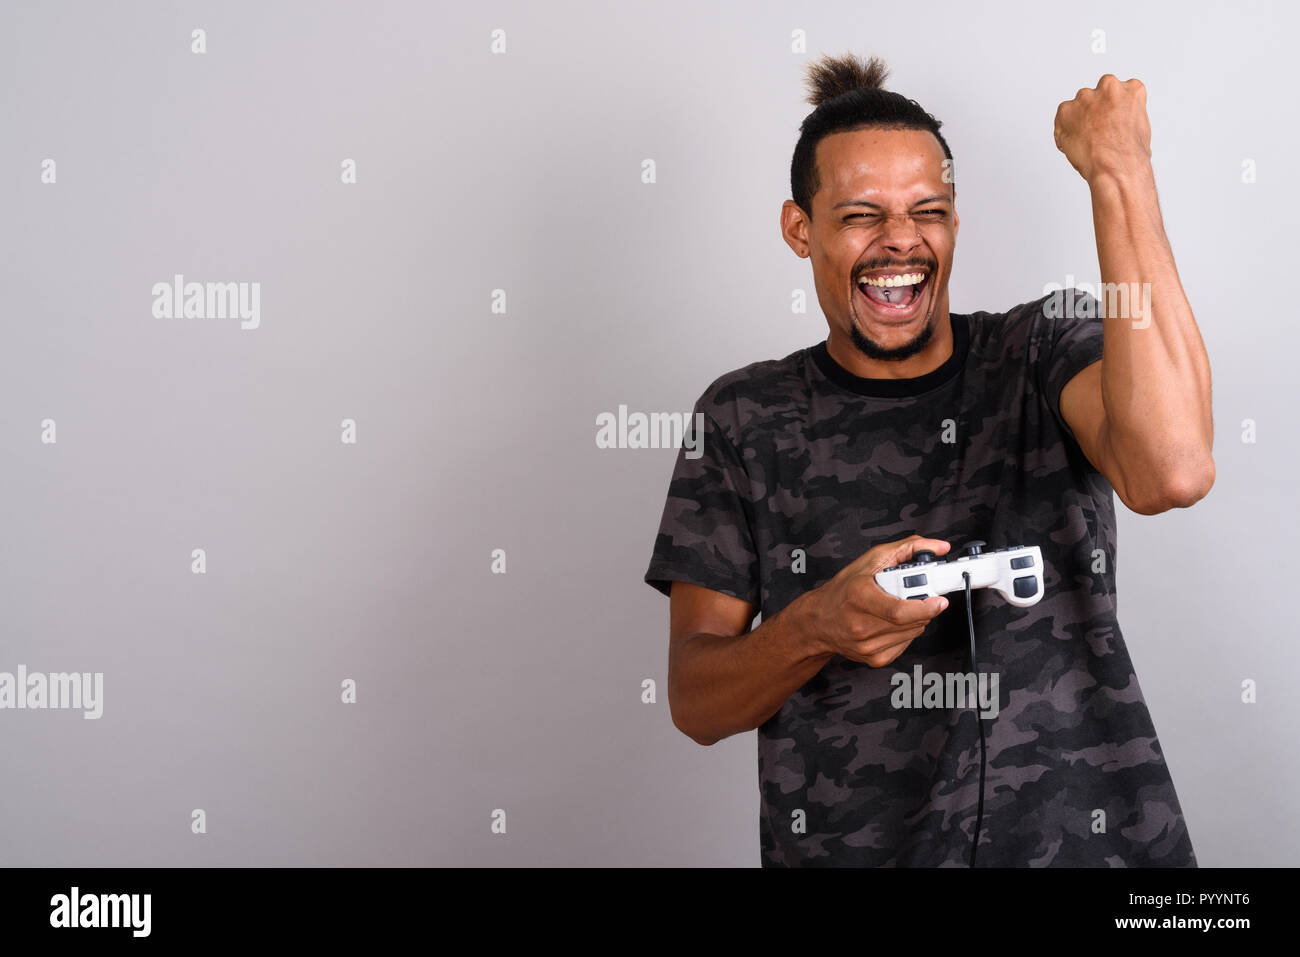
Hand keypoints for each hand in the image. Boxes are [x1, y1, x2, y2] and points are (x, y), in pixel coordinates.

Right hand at [803, 534, 951, 667]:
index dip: (925, 607)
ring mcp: (868, 645)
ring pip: (913, 632)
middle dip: (924, 607)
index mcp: (859, 597)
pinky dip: (907, 632)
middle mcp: (861, 625)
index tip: (940, 600)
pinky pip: (906, 644)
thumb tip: (939, 547)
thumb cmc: (843, 590)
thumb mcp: (870, 559)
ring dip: (916, 619)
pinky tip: (893, 622)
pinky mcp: (874, 659)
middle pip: (912, 621)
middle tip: (920, 596)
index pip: (900, 611)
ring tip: (898, 606)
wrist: (818, 621)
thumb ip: (907, 548)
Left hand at [1053, 74, 1151, 183]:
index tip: (1111, 122)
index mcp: (1132, 89)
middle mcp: (1109, 86)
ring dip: (1079, 120)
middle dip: (1095, 110)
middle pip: (1097, 95)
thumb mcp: (1141, 128)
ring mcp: (1086, 96)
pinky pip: (1061, 119)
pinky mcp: (1066, 109)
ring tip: (1087, 141)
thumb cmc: (1130, 153)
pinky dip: (1063, 131)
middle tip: (1097, 132)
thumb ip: (1127, 117)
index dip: (1113, 110)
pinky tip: (1074, 145)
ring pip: (1078, 105)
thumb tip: (1118, 125)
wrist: (1115, 165)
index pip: (1119, 92)